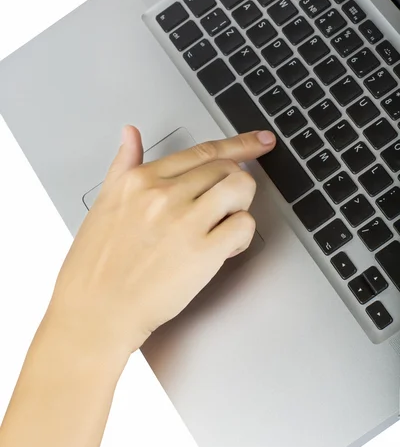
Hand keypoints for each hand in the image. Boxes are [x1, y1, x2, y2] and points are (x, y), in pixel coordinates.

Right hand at [47, 126, 275, 361]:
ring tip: (225, 223)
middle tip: (223, 207)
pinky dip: (242, 236)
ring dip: (242, 204)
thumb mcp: (104, 203)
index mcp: (141, 180)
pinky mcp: (203, 252)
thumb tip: (130, 134)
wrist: (95, 312)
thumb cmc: (96, 266)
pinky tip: (224, 248)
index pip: (203, 151)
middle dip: (233, 185)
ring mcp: (184, 221)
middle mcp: (164, 194)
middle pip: (227, 168)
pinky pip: (244, 225)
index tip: (258, 142)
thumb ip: (124, 164)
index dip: (240, 144)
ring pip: (241, 188)